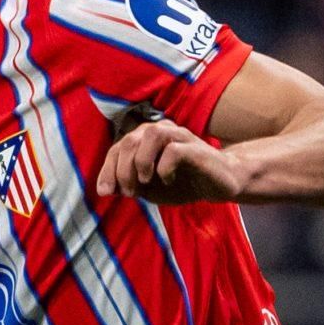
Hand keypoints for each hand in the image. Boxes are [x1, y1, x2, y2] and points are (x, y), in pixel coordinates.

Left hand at [97, 117, 244, 203]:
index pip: (117, 148)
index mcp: (144, 139)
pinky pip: (173, 150)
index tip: (106, 193)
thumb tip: (106, 188)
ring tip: (145, 182)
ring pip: (151, 135)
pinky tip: (168, 180)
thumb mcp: (149, 189)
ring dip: (141, 162)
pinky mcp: (195, 147)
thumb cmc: (181, 183)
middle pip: (129, 141)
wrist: (218, 184)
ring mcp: (179, 136)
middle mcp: (160, 131)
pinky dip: (164, 168)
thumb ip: (128, 185)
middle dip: (123, 170)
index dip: (107, 170)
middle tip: (130, 193)